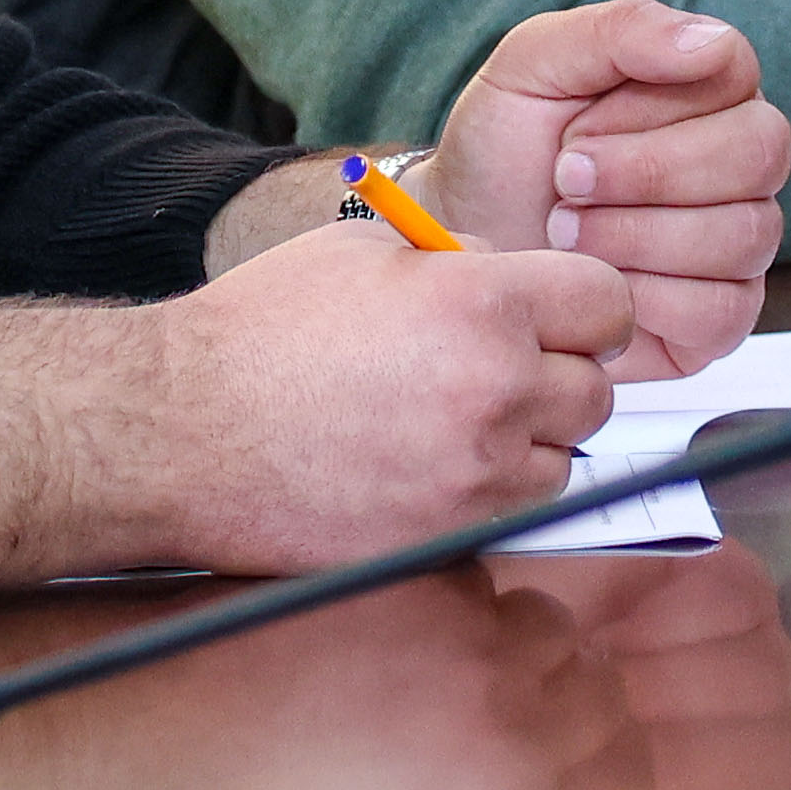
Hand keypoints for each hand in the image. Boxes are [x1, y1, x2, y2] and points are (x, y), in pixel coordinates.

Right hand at [132, 218, 640, 564]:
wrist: (180, 431)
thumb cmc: (260, 332)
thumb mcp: (365, 253)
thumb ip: (460, 260)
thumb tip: (514, 278)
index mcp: (481, 303)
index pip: (610, 305)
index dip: (585, 310)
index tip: (563, 321)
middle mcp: (495, 389)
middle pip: (596, 389)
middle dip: (556, 375)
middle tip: (497, 371)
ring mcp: (477, 474)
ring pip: (564, 457)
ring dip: (530, 440)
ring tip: (453, 421)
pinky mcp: (450, 536)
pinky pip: (519, 512)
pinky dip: (495, 493)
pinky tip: (434, 467)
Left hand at [423, 0, 790, 372]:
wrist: (462, 244)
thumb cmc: (503, 152)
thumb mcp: (533, 66)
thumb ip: (620, 31)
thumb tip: (711, 42)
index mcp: (706, 91)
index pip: (734, 73)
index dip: (649, 107)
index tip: (573, 134)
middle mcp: (740, 165)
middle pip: (759, 154)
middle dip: (646, 172)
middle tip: (565, 182)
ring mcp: (739, 243)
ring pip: (745, 234)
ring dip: (635, 235)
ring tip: (565, 231)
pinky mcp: (720, 318)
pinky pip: (722, 310)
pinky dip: (646, 297)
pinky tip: (599, 283)